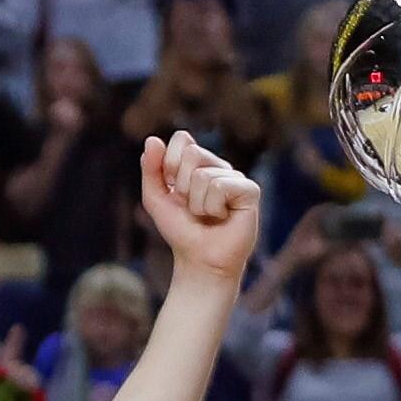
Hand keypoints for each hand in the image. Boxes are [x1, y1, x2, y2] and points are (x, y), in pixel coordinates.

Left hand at [137, 130, 262, 284]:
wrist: (200, 261)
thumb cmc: (181, 231)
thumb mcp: (156, 199)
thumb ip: (150, 169)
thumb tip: (152, 139)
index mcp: (199, 163)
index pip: (182, 139)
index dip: (169, 163)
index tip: (173, 189)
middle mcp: (219, 166)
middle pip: (192, 153)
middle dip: (182, 186)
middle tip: (192, 207)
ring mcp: (236, 177)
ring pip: (204, 175)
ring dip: (197, 203)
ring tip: (207, 216)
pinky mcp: (250, 190)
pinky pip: (220, 186)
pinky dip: (213, 207)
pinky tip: (222, 217)